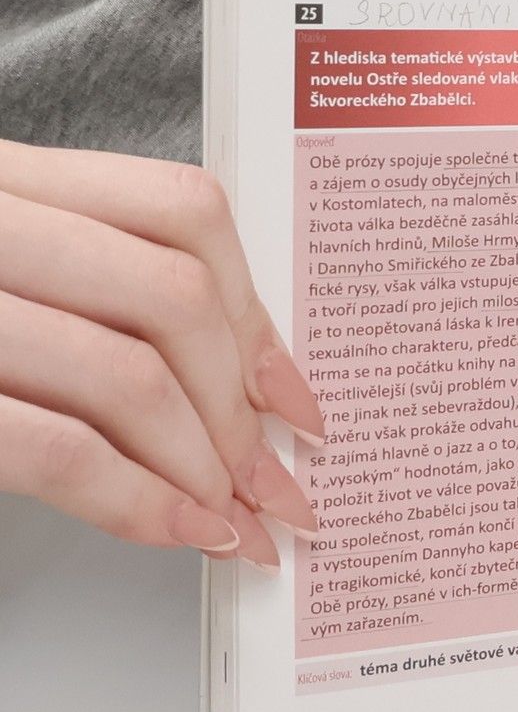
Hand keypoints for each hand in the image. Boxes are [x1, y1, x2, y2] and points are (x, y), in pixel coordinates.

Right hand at [0, 141, 324, 567]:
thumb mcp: (3, 269)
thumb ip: (89, 291)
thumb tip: (243, 375)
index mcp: (2, 178)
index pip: (182, 211)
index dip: (257, 311)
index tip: (294, 394)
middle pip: (175, 297)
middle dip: (245, 407)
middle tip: (276, 481)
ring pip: (129, 372)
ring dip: (205, 466)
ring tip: (235, 521)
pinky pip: (57, 446)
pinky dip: (138, 502)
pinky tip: (178, 533)